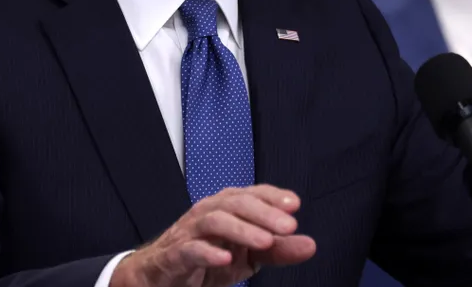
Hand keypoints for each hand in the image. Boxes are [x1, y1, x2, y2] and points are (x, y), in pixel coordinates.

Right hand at [111, 184, 315, 286]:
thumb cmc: (206, 261)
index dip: (273, 196)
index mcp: (226, 208)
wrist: (161, 278)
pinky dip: (208, 253)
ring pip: (215, 221)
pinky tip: (226, 259)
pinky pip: (190, 250)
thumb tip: (309, 245)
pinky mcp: (174, 255)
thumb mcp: (248, 257)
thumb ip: (277, 250)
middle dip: (264, 213)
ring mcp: (189, 233)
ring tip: (265, 241)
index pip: (252, 194)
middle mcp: (208, 213)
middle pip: (236, 203)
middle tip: (288, 226)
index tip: (294, 204)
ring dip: (242, 230)